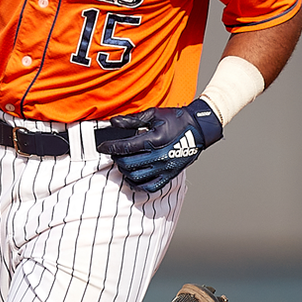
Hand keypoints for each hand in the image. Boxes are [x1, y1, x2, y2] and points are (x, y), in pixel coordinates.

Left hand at [97, 99, 223, 192]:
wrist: (199, 129)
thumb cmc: (177, 119)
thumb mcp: (154, 114)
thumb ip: (132, 120)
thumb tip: (113, 122)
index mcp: (154, 140)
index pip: (125, 147)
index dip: (110, 147)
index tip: (102, 146)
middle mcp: (159, 156)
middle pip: (127, 163)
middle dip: (116, 158)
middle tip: (114, 153)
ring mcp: (164, 168)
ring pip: (136, 176)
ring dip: (124, 171)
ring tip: (123, 163)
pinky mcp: (169, 175)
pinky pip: (150, 187)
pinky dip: (137, 185)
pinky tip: (132, 178)